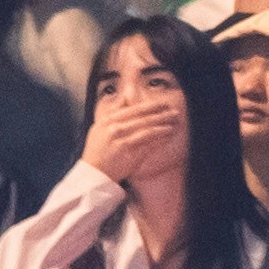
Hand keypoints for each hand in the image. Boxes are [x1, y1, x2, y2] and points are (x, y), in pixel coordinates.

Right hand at [85, 74, 184, 195]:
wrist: (93, 173)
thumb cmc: (97, 149)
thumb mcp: (99, 126)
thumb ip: (114, 110)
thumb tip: (126, 96)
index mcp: (109, 120)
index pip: (135, 110)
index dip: (152, 106)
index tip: (164, 104)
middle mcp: (115, 129)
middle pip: (144, 119)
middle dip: (162, 115)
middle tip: (175, 112)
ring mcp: (123, 142)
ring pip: (148, 131)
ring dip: (164, 126)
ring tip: (175, 123)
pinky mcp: (129, 155)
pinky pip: (149, 145)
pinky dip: (160, 139)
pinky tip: (168, 136)